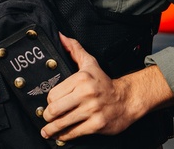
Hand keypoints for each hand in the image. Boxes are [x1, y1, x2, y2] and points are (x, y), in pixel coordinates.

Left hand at [40, 33, 171, 141]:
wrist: (127, 100)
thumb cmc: (104, 83)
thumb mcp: (90, 63)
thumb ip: (74, 49)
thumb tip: (61, 37)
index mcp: (81, 79)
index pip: (53, 94)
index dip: (49, 101)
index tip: (50, 104)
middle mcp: (86, 94)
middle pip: (55, 109)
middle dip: (47, 116)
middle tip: (46, 118)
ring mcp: (91, 110)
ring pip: (62, 123)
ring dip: (52, 129)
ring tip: (47, 130)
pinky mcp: (96, 125)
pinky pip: (74, 133)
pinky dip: (64, 136)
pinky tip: (60, 136)